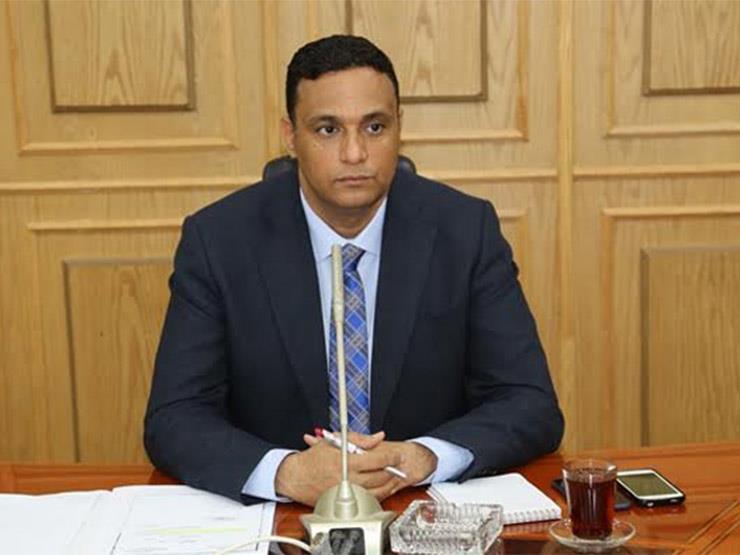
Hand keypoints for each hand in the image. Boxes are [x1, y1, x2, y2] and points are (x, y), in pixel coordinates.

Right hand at [275, 431, 402, 505]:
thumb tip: (378, 437)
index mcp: (345, 462)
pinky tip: (381, 486)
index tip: (397, 454)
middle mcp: (347, 480)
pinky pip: (368, 500)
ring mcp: (347, 494)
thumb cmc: (312, 459)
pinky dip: (378, 493)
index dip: (391, 456)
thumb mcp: (334, 442)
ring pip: (377, 491)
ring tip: (394, 475)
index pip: (376, 460)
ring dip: (389, 483)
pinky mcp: (345, 504)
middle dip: (393, 469)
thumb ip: (359, 439)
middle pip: (380, 477)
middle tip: (398, 463)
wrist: (296, 478)